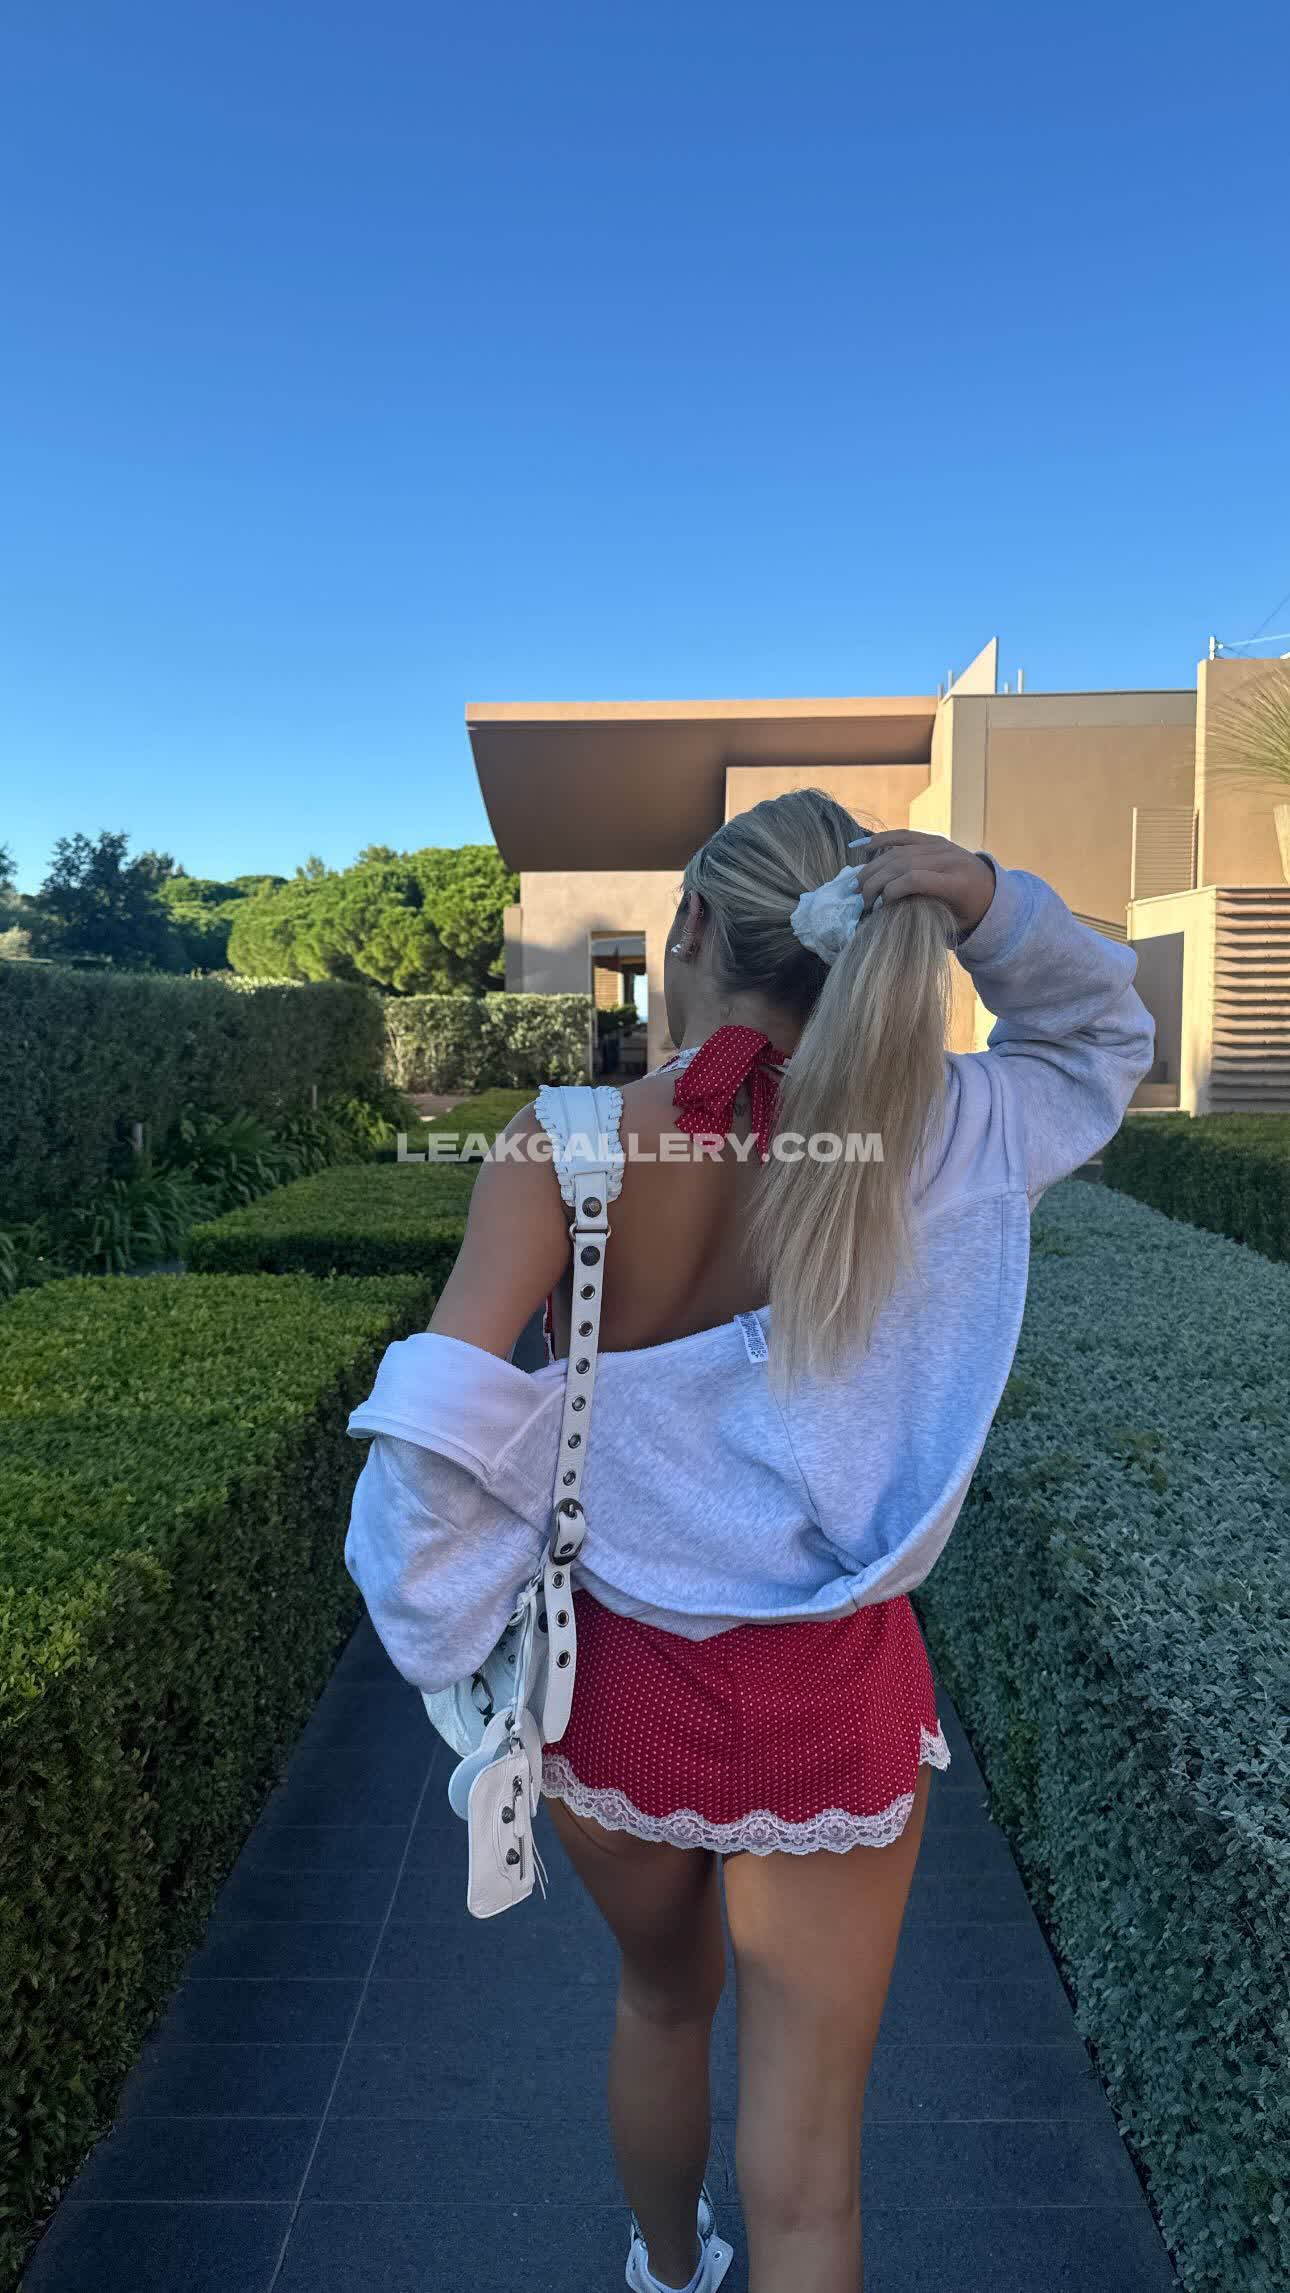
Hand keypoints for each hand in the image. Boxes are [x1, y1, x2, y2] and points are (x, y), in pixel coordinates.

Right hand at [850, 828, 995, 936]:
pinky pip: (905, 836)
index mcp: (958, 883)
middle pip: (903, 864)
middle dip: (877, 881)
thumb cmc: (970, 914)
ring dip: (874, 867)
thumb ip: (927, 917)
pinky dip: (883, 840)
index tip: (881, 907)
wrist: (992, 891)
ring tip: (858, 884)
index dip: (892, 891)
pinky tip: (864, 848)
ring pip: (899, 851)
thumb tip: (890, 914)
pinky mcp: (935, 839)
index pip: (915, 879)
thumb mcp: (953, 925)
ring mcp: (942, 846)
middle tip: (862, 899)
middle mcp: (950, 860)